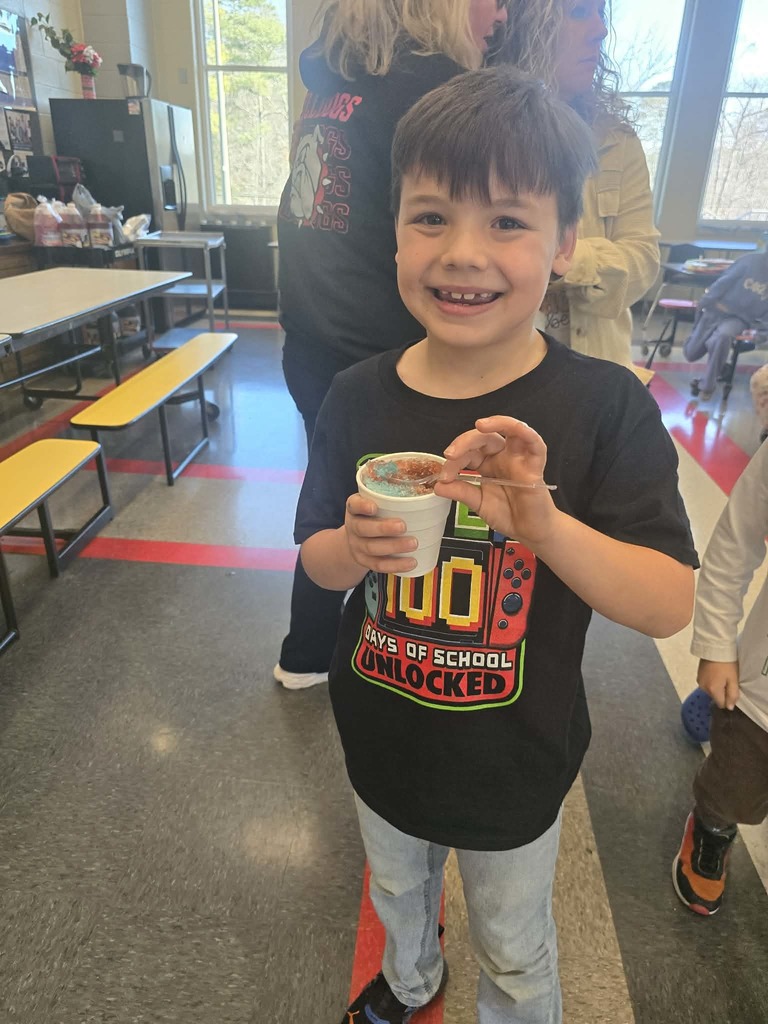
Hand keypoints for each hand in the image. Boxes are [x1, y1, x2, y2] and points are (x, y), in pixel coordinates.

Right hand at [343, 492, 418, 573]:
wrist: (356, 539)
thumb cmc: (374, 516)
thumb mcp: (376, 502)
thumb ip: (392, 496)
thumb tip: (428, 487)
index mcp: (355, 508)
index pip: (354, 505)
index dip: (362, 506)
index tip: (374, 507)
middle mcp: (353, 526)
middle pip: (363, 528)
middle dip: (383, 528)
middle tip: (403, 526)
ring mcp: (357, 545)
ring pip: (372, 548)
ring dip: (394, 547)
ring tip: (413, 544)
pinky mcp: (364, 561)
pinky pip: (379, 565)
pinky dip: (396, 565)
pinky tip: (411, 562)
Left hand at [435, 416, 558, 545]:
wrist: (529, 531)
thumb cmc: (508, 515)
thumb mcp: (478, 503)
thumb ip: (461, 492)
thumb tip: (438, 486)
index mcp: (487, 464)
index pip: (469, 453)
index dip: (454, 461)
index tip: (443, 477)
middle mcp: (503, 457)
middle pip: (485, 438)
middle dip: (465, 442)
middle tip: (451, 454)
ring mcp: (520, 459)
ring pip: (511, 430)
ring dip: (497, 423)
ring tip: (480, 426)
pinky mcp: (535, 465)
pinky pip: (535, 443)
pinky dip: (525, 431)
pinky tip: (514, 428)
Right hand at [696, 658, 739, 710]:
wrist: (714, 647)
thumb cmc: (727, 664)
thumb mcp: (733, 680)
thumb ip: (732, 695)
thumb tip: (729, 707)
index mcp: (713, 690)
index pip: (721, 704)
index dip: (728, 699)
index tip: (731, 689)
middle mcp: (704, 688)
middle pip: (715, 697)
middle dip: (722, 692)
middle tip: (727, 680)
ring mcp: (699, 682)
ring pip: (711, 691)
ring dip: (716, 686)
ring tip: (721, 675)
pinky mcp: (698, 676)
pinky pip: (706, 684)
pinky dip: (711, 681)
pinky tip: (715, 672)